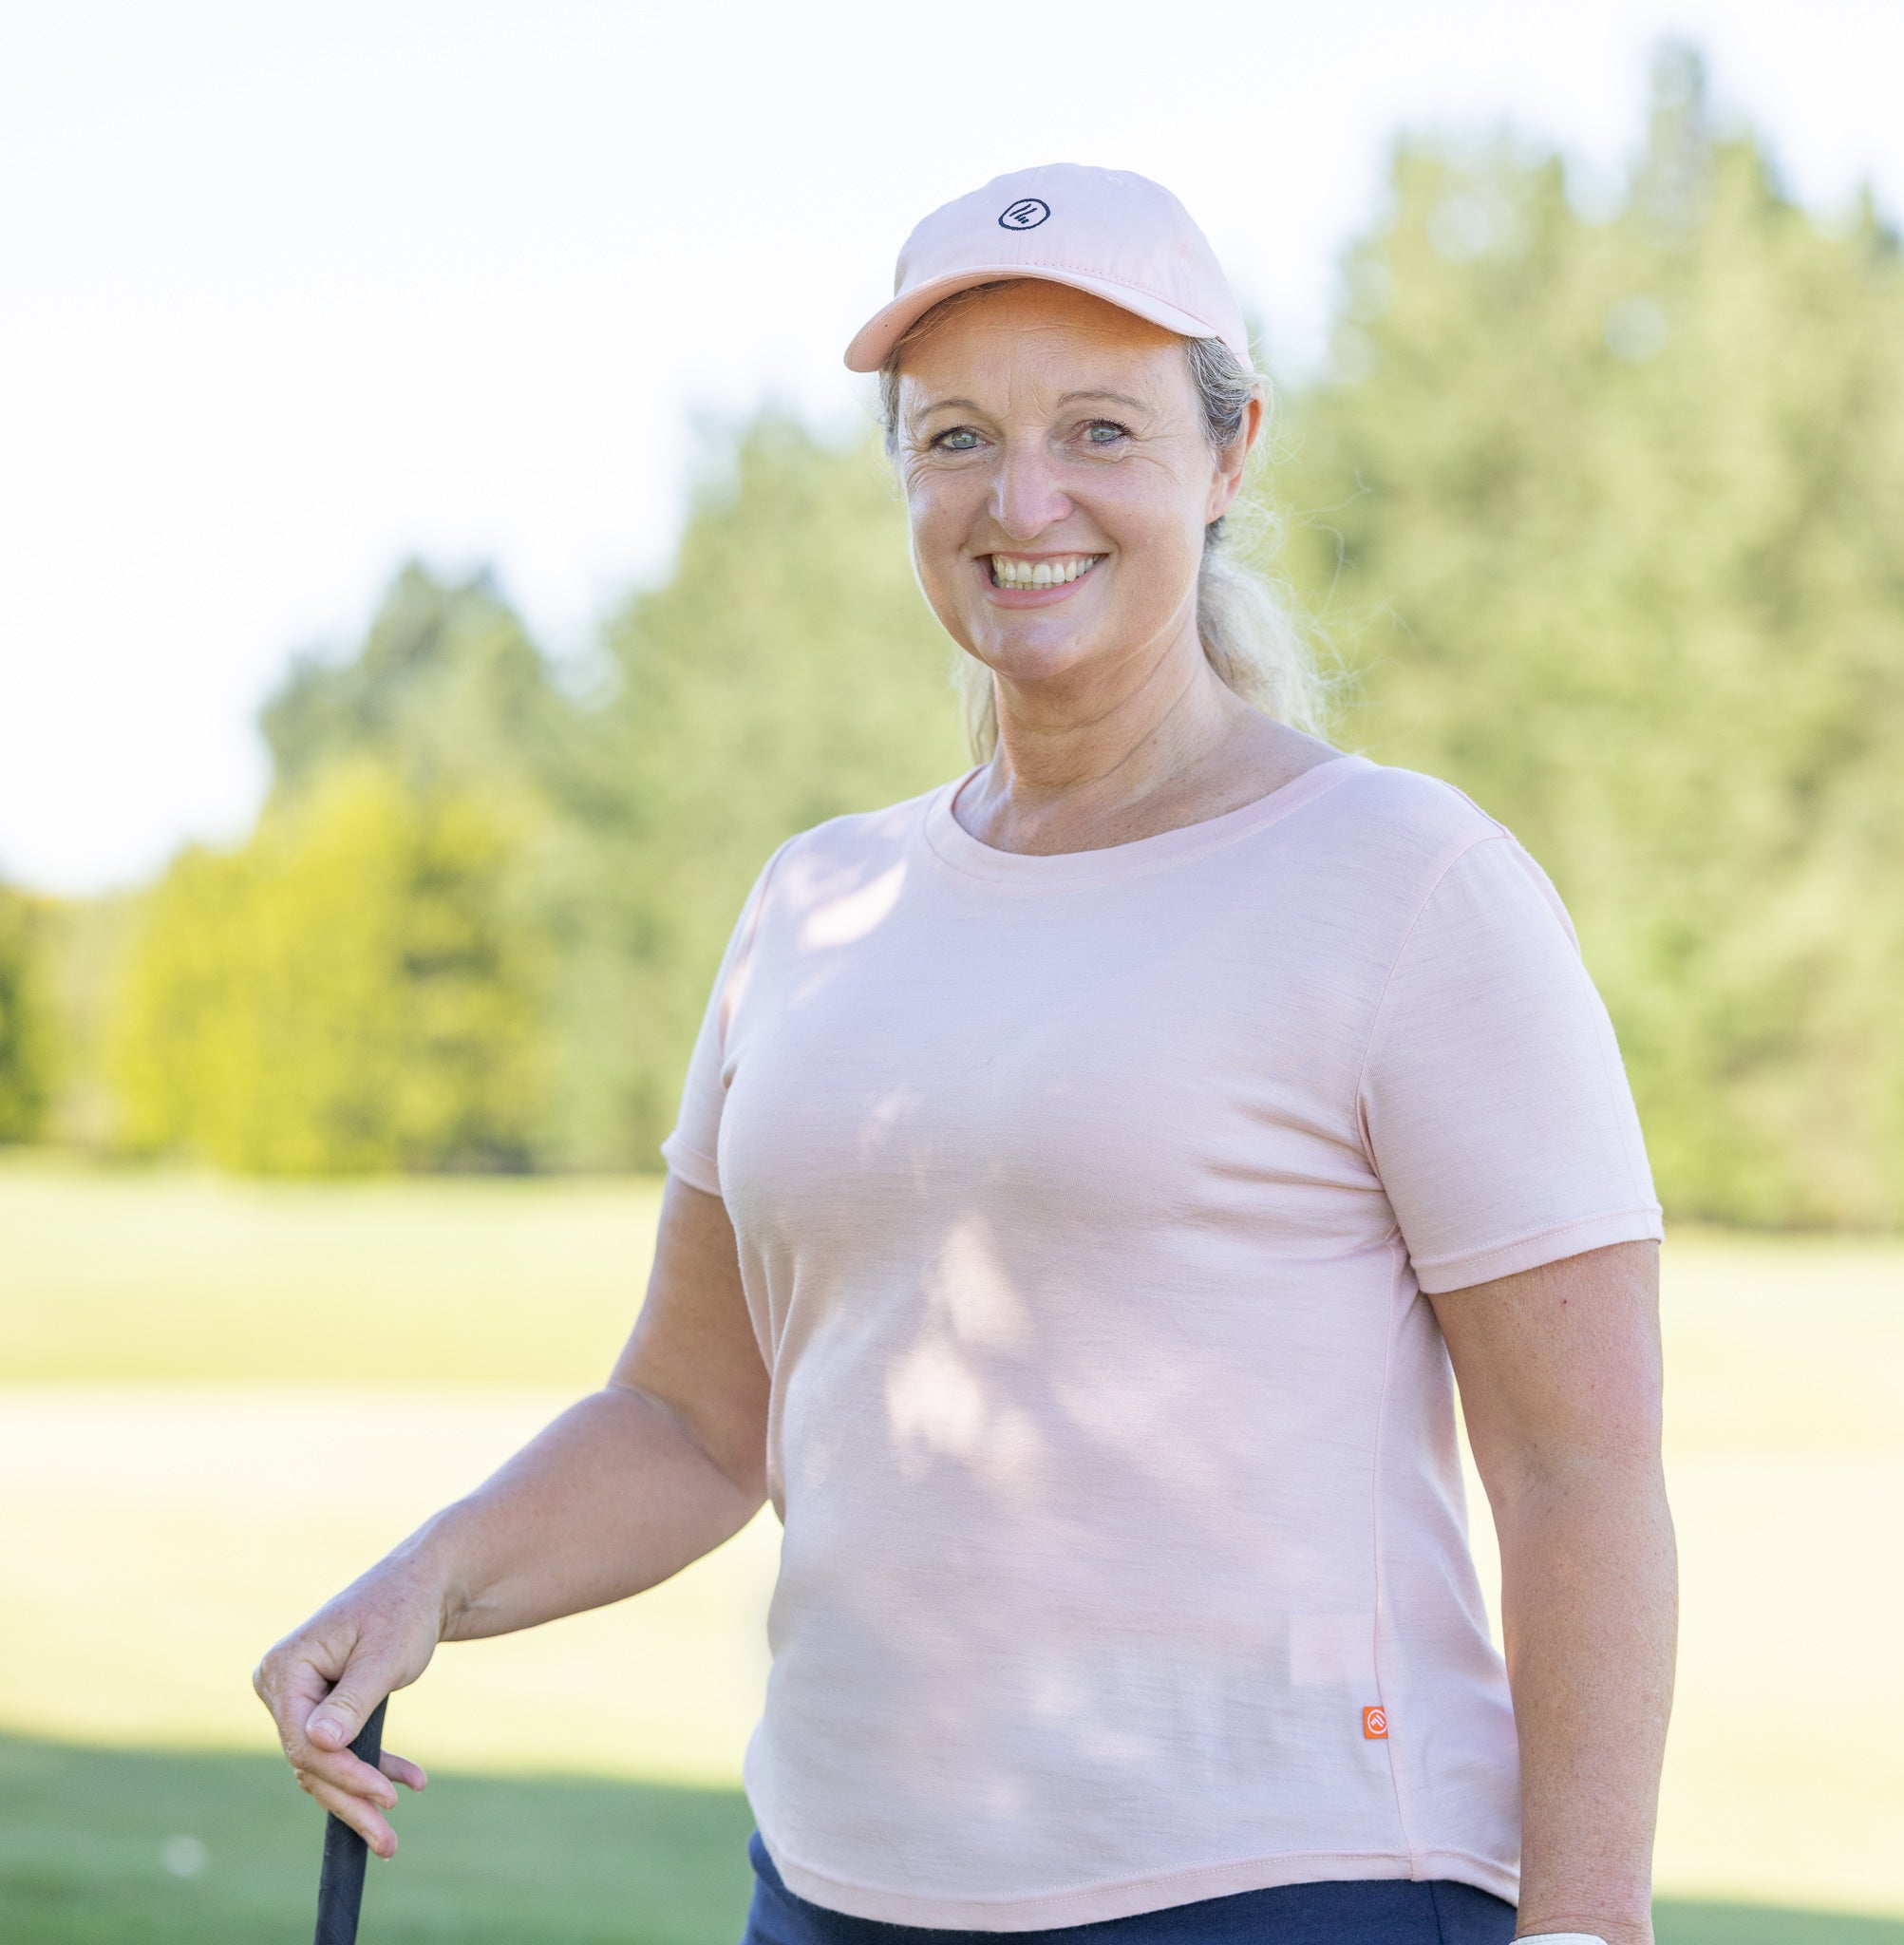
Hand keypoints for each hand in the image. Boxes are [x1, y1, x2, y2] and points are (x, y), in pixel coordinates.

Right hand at [253, 1555, 442, 1857]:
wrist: (421, 1589)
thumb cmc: (403, 1611)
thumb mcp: (384, 1656)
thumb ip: (352, 1700)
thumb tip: (318, 1745)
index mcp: (285, 1667)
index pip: (302, 1740)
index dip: (342, 1773)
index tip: (385, 1797)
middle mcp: (281, 1687)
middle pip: (309, 1761)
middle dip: (351, 1801)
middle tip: (389, 1841)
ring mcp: (297, 1701)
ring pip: (322, 1766)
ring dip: (359, 1798)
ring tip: (391, 1837)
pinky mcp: (319, 1711)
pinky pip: (337, 1753)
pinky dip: (371, 1770)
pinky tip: (411, 1780)